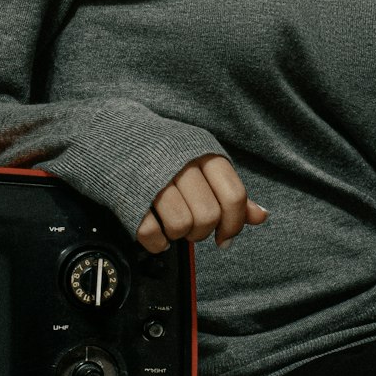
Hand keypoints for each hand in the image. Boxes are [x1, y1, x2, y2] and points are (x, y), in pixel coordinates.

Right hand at [136, 153, 267, 253]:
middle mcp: (181, 163)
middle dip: (202, 232)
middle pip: (208, 215)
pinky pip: (151, 234)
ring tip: (172, 225)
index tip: (225, 236)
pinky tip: (156, 231)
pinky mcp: (130, 196)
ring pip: (182, 225)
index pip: (234, 195)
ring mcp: (154, 179)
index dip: (234, 223)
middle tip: (193, 227)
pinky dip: (157, 242)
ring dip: (179, 236)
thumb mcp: (201, 161)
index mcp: (203, 153)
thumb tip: (261, 216)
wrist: (115, 133)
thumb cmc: (164, 152)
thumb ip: (230, 189)